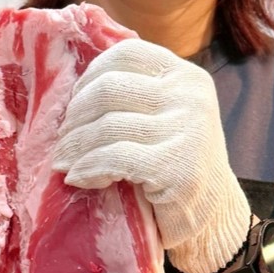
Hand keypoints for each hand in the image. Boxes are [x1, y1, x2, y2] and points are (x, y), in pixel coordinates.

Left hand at [53, 38, 251, 272]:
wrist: (211, 217)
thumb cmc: (177, 169)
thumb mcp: (165, 119)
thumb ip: (136, 98)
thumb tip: (75, 91)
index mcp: (185, 76)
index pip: (127, 55)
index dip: (90, 77)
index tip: (74, 105)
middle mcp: (189, 96)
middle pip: (109, 88)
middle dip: (76, 116)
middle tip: (62, 141)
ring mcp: (186, 130)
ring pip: (108, 125)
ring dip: (75, 148)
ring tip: (63, 163)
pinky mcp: (175, 166)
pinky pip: (115, 158)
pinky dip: (89, 168)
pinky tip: (78, 179)